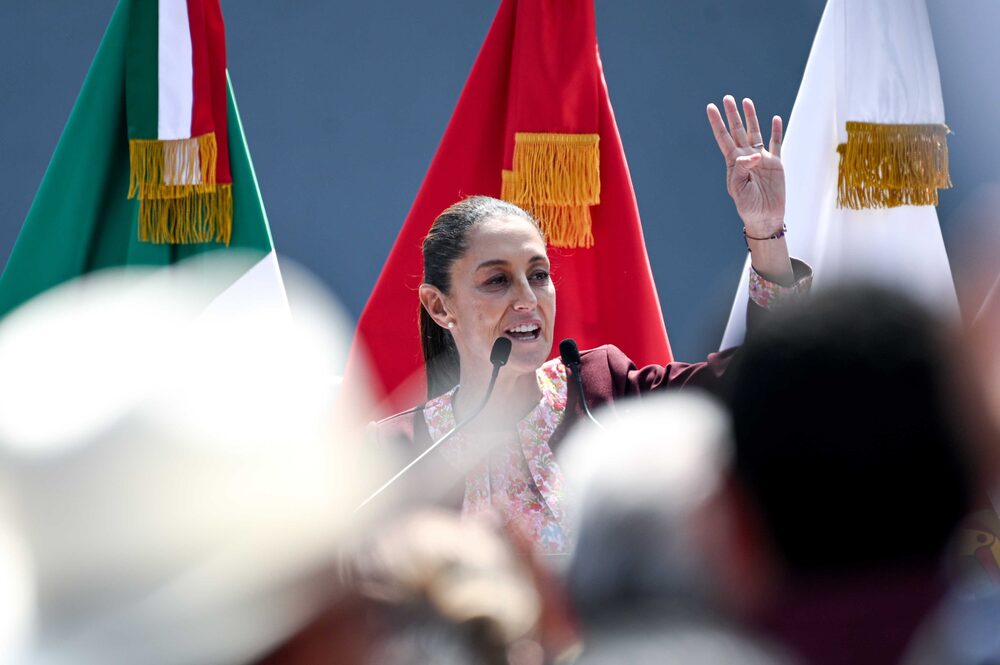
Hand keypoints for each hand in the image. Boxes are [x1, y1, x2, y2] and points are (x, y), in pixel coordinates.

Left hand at [707, 96, 783, 236]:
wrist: (765, 217)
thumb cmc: (748, 205)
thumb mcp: (739, 188)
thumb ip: (742, 169)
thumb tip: (754, 154)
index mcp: (734, 163)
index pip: (723, 138)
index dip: (717, 123)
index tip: (710, 108)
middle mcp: (746, 157)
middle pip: (738, 131)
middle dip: (732, 115)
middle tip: (727, 98)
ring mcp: (762, 159)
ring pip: (755, 132)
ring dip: (751, 117)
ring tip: (746, 101)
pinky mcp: (776, 163)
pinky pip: (776, 144)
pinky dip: (776, 131)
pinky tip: (775, 118)